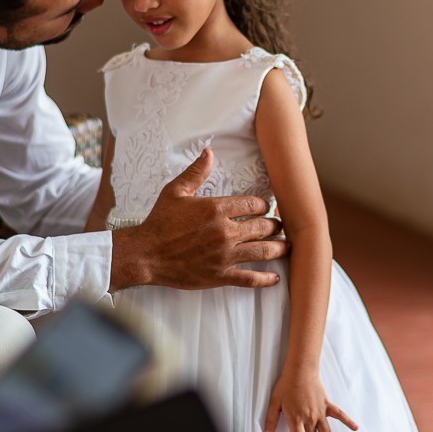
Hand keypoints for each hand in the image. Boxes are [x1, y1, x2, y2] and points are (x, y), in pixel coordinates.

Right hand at [111, 148, 289, 289]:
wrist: (145, 254)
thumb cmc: (159, 222)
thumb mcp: (175, 191)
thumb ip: (196, 172)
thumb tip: (209, 152)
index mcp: (216, 209)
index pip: (254, 204)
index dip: (264, 205)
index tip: (266, 208)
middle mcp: (225, 232)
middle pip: (264, 227)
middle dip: (275, 225)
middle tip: (279, 226)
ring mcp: (224, 256)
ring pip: (264, 251)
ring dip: (279, 248)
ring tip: (287, 246)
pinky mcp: (220, 276)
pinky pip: (250, 279)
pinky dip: (266, 279)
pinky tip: (275, 277)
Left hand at [263, 369, 357, 431]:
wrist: (300, 371)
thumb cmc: (286, 385)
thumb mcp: (274, 402)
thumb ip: (271, 419)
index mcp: (297, 418)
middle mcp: (310, 418)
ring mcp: (320, 413)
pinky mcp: (327, 406)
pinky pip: (340, 415)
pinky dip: (348, 421)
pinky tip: (355, 428)